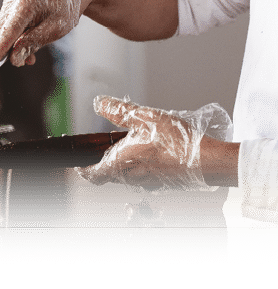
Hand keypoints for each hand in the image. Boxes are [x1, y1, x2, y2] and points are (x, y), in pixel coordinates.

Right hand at [0, 0, 81, 70]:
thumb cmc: (67, 7)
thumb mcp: (55, 29)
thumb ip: (32, 43)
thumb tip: (14, 59)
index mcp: (27, 1)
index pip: (7, 31)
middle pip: (2, 31)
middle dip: (12, 47)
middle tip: (30, 59)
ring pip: (3, 26)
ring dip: (14, 39)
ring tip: (34, 41)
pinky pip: (7, 17)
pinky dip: (16, 28)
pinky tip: (30, 29)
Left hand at [75, 96, 232, 190]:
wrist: (208, 161)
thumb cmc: (176, 141)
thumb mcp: (144, 117)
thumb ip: (119, 111)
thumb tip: (99, 104)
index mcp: (120, 164)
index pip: (92, 175)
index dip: (83, 169)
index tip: (79, 162)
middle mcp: (130, 178)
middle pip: (108, 174)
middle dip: (105, 160)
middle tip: (108, 145)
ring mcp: (147, 183)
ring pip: (127, 175)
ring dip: (125, 162)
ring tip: (134, 143)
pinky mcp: (162, 184)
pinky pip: (144, 177)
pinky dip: (142, 166)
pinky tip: (154, 151)